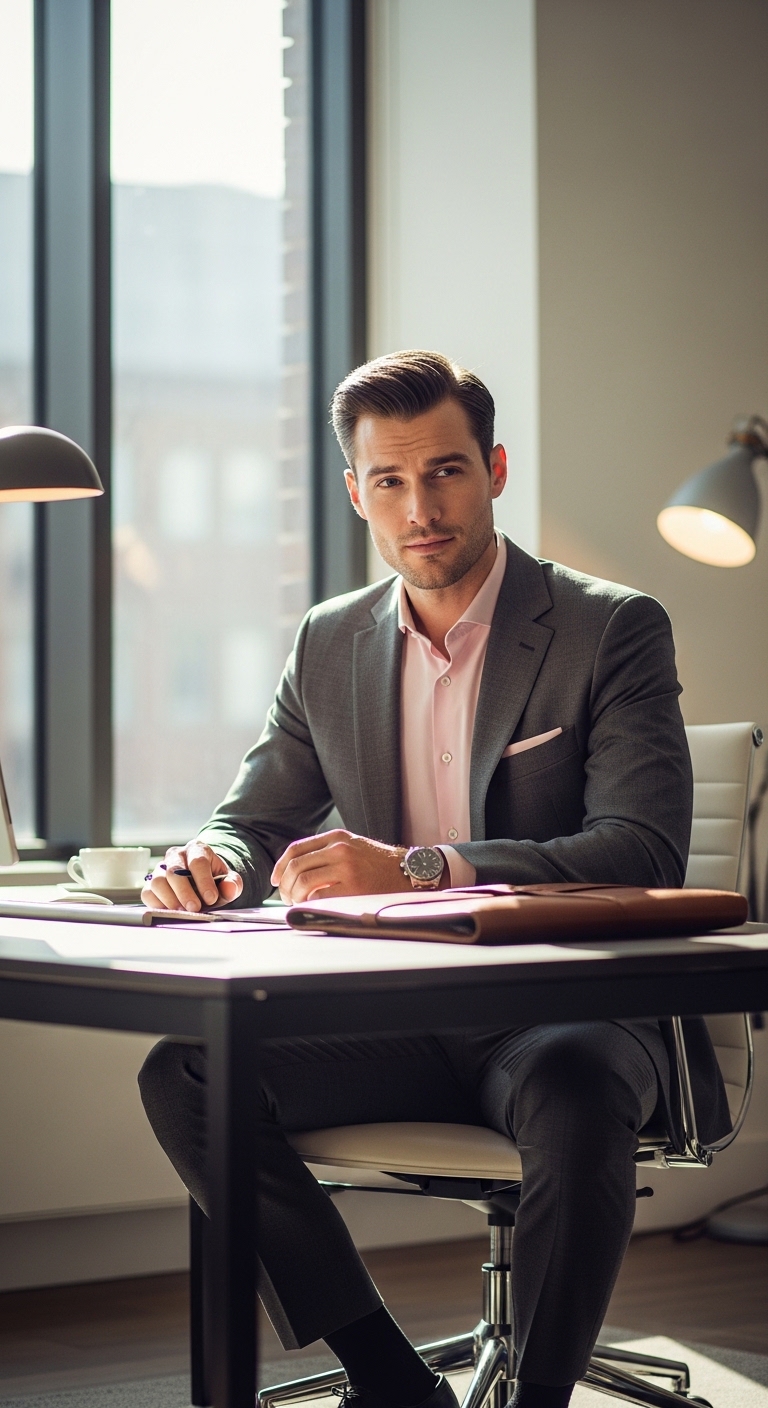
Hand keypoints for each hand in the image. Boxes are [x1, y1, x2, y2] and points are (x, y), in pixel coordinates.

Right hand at [141, 842, 242, 911]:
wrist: (202, 881)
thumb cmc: (215, 880)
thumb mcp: (229, 880)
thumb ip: (232, 884)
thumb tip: (230, 888)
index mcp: (197, 849)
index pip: (198, 862)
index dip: (204, 881)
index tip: (211, 898)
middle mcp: (176, 855)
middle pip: (174, 871)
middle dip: (184, 892)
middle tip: (194, 908)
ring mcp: (161, 868)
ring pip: (157, 881)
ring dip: (170, 900)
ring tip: (182, 911)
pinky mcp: (150, 882)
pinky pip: (148, 893)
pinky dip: (158, 904)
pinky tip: (171, 910)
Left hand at [271, 830, 409, 903]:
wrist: (410, 872)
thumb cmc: (380, 864)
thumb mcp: (354, 845)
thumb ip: (328, 851)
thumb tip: (297, 868)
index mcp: (337, 837)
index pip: (296, 849)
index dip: (280, 866)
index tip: (277, 879)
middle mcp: (339, 849)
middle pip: (295, 866)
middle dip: (284, 886)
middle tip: (286, 897)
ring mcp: (346, 867)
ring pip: (302, 882)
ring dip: (294, 896)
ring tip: (298, 904)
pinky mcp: (353, 887)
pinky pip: (319, 897)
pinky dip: (309, 904)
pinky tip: (312, 908)